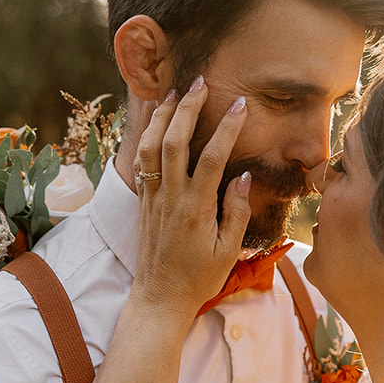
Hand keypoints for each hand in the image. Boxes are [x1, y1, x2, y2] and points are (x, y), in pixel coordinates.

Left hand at [129, 79, 249, 318]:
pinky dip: (145, 135)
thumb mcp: (228, 252)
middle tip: (200, 82)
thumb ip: (236, 212)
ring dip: (161, 116)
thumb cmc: (198, 279)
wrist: (159, 299)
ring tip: (174, 92)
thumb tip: (242, 176)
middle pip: (174, 141)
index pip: (211, 159)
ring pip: (150, 147)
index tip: (240, 106)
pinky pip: (141, 161)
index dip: (226, 129)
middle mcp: (170, 199)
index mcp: (195, 210)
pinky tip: (153, 120)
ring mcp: (153, 198)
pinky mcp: (143, 202)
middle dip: (187, 108)